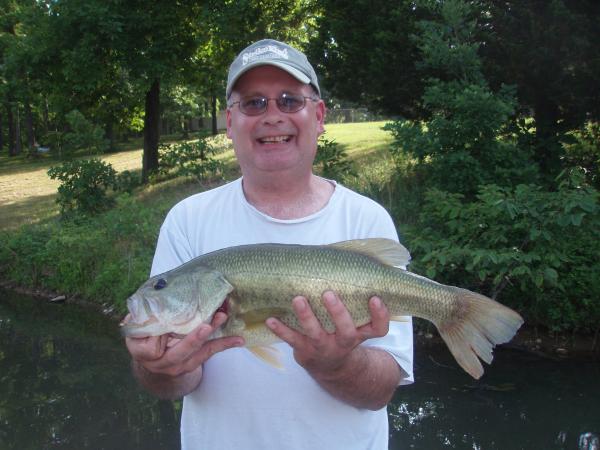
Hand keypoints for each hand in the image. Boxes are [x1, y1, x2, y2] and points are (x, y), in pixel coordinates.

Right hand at [125, 312, 243, 378]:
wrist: (150, 360)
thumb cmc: (142, 336)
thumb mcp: (134, 328)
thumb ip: (138, 317)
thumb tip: (145, 301)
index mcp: (142, 353)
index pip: (149, 349)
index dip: (156, 338)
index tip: (162, 328)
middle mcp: (162, 363)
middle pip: (179, 351)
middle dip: (194, 338)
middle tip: (206, 325)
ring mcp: (179, 366)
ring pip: (198, 352)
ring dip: (213, 336)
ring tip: (223, 318)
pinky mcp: (193, 363)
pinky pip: (209, 353)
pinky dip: (223, 344)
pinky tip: (238, 339)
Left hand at [265, 291, 389, 376]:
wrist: (329, 366)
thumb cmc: (341, 332)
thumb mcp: (355, 322)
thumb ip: (355, 300)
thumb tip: (347, 261)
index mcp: (360, 333)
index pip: (378, 328)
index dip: (380, 315)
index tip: (375, 298)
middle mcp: (344, 342)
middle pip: (346, 331)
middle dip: (338, 312)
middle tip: (329, 294)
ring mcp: (324, 347)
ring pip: (316, 334)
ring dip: (306, 317)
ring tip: (298, 299)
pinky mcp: (305, 351)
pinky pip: (292, 340)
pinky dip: (281, 330)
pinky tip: (271, 319)